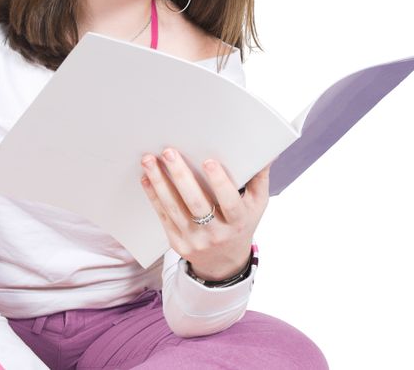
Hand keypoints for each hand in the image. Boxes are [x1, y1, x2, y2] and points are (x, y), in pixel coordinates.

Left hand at [140, 148, 269, 280]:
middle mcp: (216, 233)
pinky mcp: (177, 243)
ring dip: (160, 182)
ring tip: (149, 160)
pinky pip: (164, 217)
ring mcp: (195, 240)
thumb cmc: (242, 223)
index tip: (208, 160)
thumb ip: (259, 177)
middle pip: (196, 203)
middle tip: (169, 152)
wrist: (224, 263)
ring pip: (174, 209)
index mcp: (238, 221)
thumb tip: (267, 150)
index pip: (229, 202)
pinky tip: (146, 178)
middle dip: (181, 176)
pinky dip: (153, 196)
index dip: (219, 182)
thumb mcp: (257, 204)